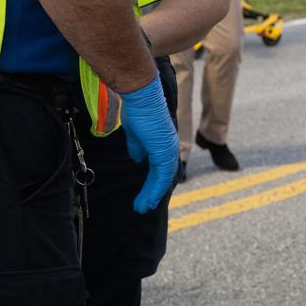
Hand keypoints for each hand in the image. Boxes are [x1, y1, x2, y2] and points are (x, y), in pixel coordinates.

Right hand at [118, 78, 179, 213]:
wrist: (140, 97)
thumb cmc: (137, 110)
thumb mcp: (135, 133)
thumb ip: (138, 147)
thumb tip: (137, 159)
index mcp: (162, 145)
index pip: (160, 169)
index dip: (153, 183)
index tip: (146, 195)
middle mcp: (169, 149)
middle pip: (163, 177)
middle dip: (153, 193)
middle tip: (144, 206)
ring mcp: (168, 150)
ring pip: (163, 179)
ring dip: (153, 195)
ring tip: (142, 207)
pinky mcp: (164, 151)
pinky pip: (162, 175)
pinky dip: (156, 189)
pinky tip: (150, 199)